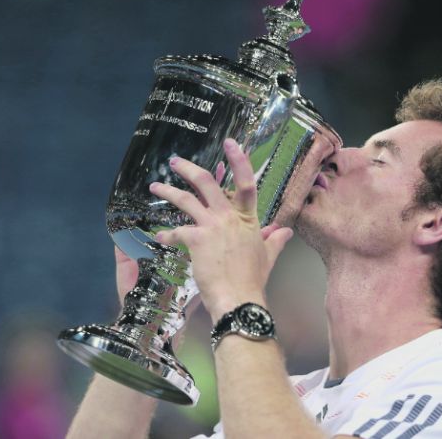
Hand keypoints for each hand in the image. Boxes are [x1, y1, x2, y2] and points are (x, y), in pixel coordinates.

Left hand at [148, 139, 293, 321]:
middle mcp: (229, 217)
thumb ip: (275, 240)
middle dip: (188, 169)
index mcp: (248, 219)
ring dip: (168, 192)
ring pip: (186, 200)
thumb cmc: (254, 279)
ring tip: (155, 187)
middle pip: (208, 184)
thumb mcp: (268, 256)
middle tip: (174, 162)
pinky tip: (161, 237)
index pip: (246, 183)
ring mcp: (213, 227)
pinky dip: (167, 234)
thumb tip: (286, 231)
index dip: (239, 161)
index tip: (230, 143)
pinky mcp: (196, 240)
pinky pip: (177, 231)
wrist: (240, 298)